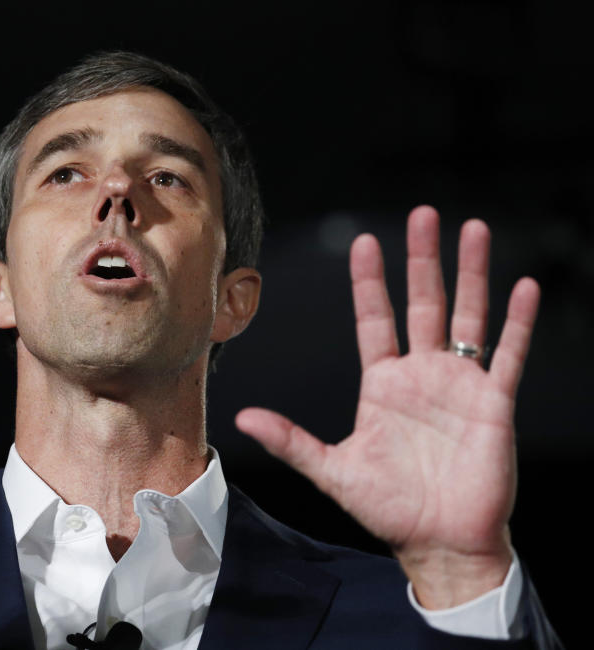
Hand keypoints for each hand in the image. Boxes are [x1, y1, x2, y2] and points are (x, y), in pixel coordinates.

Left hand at [236, 206, 539, 607]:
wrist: (438, 543)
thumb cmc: (388, 508)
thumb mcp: (331, 470)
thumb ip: (291, 440)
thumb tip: (243, 418)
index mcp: (383, 384)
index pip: (375, 319)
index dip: (371, 282)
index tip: (366, 242)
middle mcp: (421, 376)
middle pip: (423, 304)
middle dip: (422, 260)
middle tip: (423, 215)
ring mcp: (460, 386)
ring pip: (467, 318)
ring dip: (472, 274)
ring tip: (474, 230)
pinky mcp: (494, 404)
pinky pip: (509, 356)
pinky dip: (517, 323)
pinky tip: (523, 288)